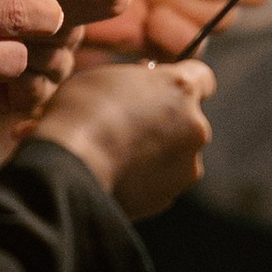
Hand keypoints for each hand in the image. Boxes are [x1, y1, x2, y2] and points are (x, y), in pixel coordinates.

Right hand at [37, 59, 214, 218]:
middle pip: (190, 118)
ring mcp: (186, 166)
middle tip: (130, 123)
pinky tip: (117, 174)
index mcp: (181, 88)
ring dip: (158, 152)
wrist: (68, 167)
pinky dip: (146, 178)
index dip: (180, 83)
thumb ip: (139, 79)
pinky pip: (162, 181)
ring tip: (118, 153)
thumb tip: (146, 84)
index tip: (161, 88)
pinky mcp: (169, 196)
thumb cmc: (80, 112)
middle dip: (167, 119)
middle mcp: (196, 126)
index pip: (203, 78)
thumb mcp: (107, 75)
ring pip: (178, 153)